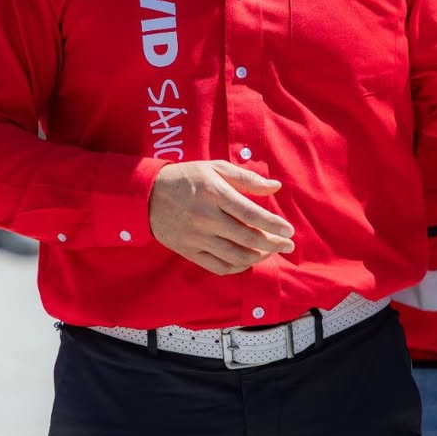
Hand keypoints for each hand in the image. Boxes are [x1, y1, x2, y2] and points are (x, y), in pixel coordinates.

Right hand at [148, 160, 294, 274]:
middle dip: (273, 244)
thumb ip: (246, 178)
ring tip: (271, 252)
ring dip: (258, 257)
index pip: (251, 214)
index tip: (289, 231)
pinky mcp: (189, 251)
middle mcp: (206, 217)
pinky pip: (218, 266)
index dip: (273, 225)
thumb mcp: (215, 168)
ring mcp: (196, 237)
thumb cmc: (186, 177)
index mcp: (214, 193)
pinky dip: (238, 267)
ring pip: (235, 256)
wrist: (147, 195)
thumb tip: (275, 187)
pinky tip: (249, 261)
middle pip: (247, 238)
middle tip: (288, 245)